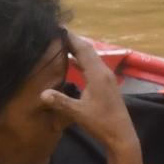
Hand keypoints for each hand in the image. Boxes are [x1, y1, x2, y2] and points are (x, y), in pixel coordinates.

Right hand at [41, 34, 137, 156]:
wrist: (121, 136)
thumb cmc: (101, 123)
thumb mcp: (78, 113)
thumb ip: (61, 102)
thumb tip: (42, 93)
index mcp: (97, 74)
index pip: (83, 49)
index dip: (70, 37)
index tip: (57, 26)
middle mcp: (103, 72)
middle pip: (87, 50)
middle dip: (72, 40)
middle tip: (56, 32)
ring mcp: (107, 78)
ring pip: (90, 58)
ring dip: (77, 50)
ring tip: (61, 43)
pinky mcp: (106, 85)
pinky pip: (92, 66)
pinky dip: (81, 61)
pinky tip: (72, 61)